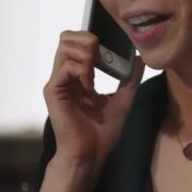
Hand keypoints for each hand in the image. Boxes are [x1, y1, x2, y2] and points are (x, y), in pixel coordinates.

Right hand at [43, 30, 144, 178]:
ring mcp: (57, 82)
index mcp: (77, 76)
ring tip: (96, 71)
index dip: (90, 38)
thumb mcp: (122, 100)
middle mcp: (64, 76)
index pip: (75, 41)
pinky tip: (89, 86)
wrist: (90, 154)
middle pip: (66, 37)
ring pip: (64, 47)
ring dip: (86, 54)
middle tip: (101, 57)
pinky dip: (82, 70)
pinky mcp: (53, 91)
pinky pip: (66, 67)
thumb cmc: (102, 132)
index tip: (108, 52)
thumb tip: (139, 59)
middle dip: (87, 40)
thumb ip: (130, 79)